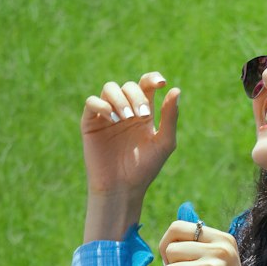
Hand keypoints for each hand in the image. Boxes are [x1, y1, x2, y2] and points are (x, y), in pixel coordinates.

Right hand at [81, 72, 180, 199]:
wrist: (123, 188)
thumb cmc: (145, 168)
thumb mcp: (164, 143)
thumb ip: (170, 117)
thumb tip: (176, 89)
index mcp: (143, 112)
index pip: (146, 85)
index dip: (152, 78)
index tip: (161, 83)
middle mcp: (125, 109)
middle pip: (129, 86)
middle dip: (137, 97)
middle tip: (142, 116)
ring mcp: (107, 115)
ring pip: (110, 88)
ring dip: (120, 98)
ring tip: (126, 118)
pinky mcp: (91, 122)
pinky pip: (92, 102)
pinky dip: (102, 105)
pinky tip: (112, 119)